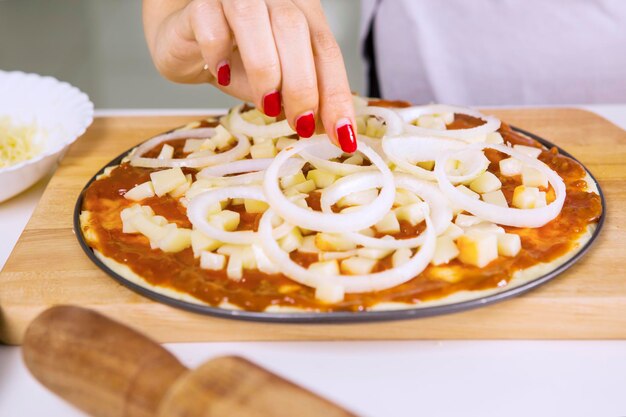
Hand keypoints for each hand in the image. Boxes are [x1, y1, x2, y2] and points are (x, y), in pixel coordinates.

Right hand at [143, 0, 356, 151]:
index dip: (336, 93)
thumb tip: (336, 132)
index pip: (327, 49)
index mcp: (301, 12)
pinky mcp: (199, 3)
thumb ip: (306, 99)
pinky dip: (217, 51)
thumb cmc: (236, 59)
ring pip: (254, 18)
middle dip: (302, 84)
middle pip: (295, 29)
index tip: (342, 135)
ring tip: (267, 106)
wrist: (185, 43)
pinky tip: (220, 73)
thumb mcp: (278, 84)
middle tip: (300, 124)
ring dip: (265, 69)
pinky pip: (209, 21)